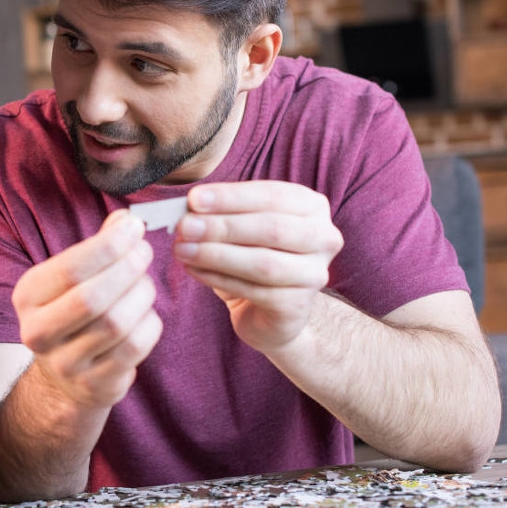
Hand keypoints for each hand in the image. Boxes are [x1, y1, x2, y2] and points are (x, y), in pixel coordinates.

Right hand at [10, 211, 162, 409]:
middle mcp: (38, 332)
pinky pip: (133, 348)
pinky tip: (145, 314)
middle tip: (145, 252)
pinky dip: (149, 323)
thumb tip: (126, 219)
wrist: (65, 377)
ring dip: (141, 295)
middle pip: (92, 298)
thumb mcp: (72, 277)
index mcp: (28, 297)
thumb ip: (98, 247)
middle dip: (128, 269)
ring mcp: (65, 363)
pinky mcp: (95, 384)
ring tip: (145, 284)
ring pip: (116, 323)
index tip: (134, 227)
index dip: (108, 246)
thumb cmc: (74, 313)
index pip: (70, 269)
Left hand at [173, 181, 342, 354]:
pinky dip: (218, 279)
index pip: (272, 196)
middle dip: (222, 227)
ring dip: (216, 255)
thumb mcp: (238, 228)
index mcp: (311, 208)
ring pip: (263, 263)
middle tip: (184, 226)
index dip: (231, 197)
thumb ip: (220, 213)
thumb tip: (190, 206)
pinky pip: (254, 291)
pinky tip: (194, 270)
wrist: (267, 311)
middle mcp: (324, 238)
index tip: (194, 199)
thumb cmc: (251, 257)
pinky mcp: (298, 307)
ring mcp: (315, 275)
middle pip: (271, 228)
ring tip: (182, 250)